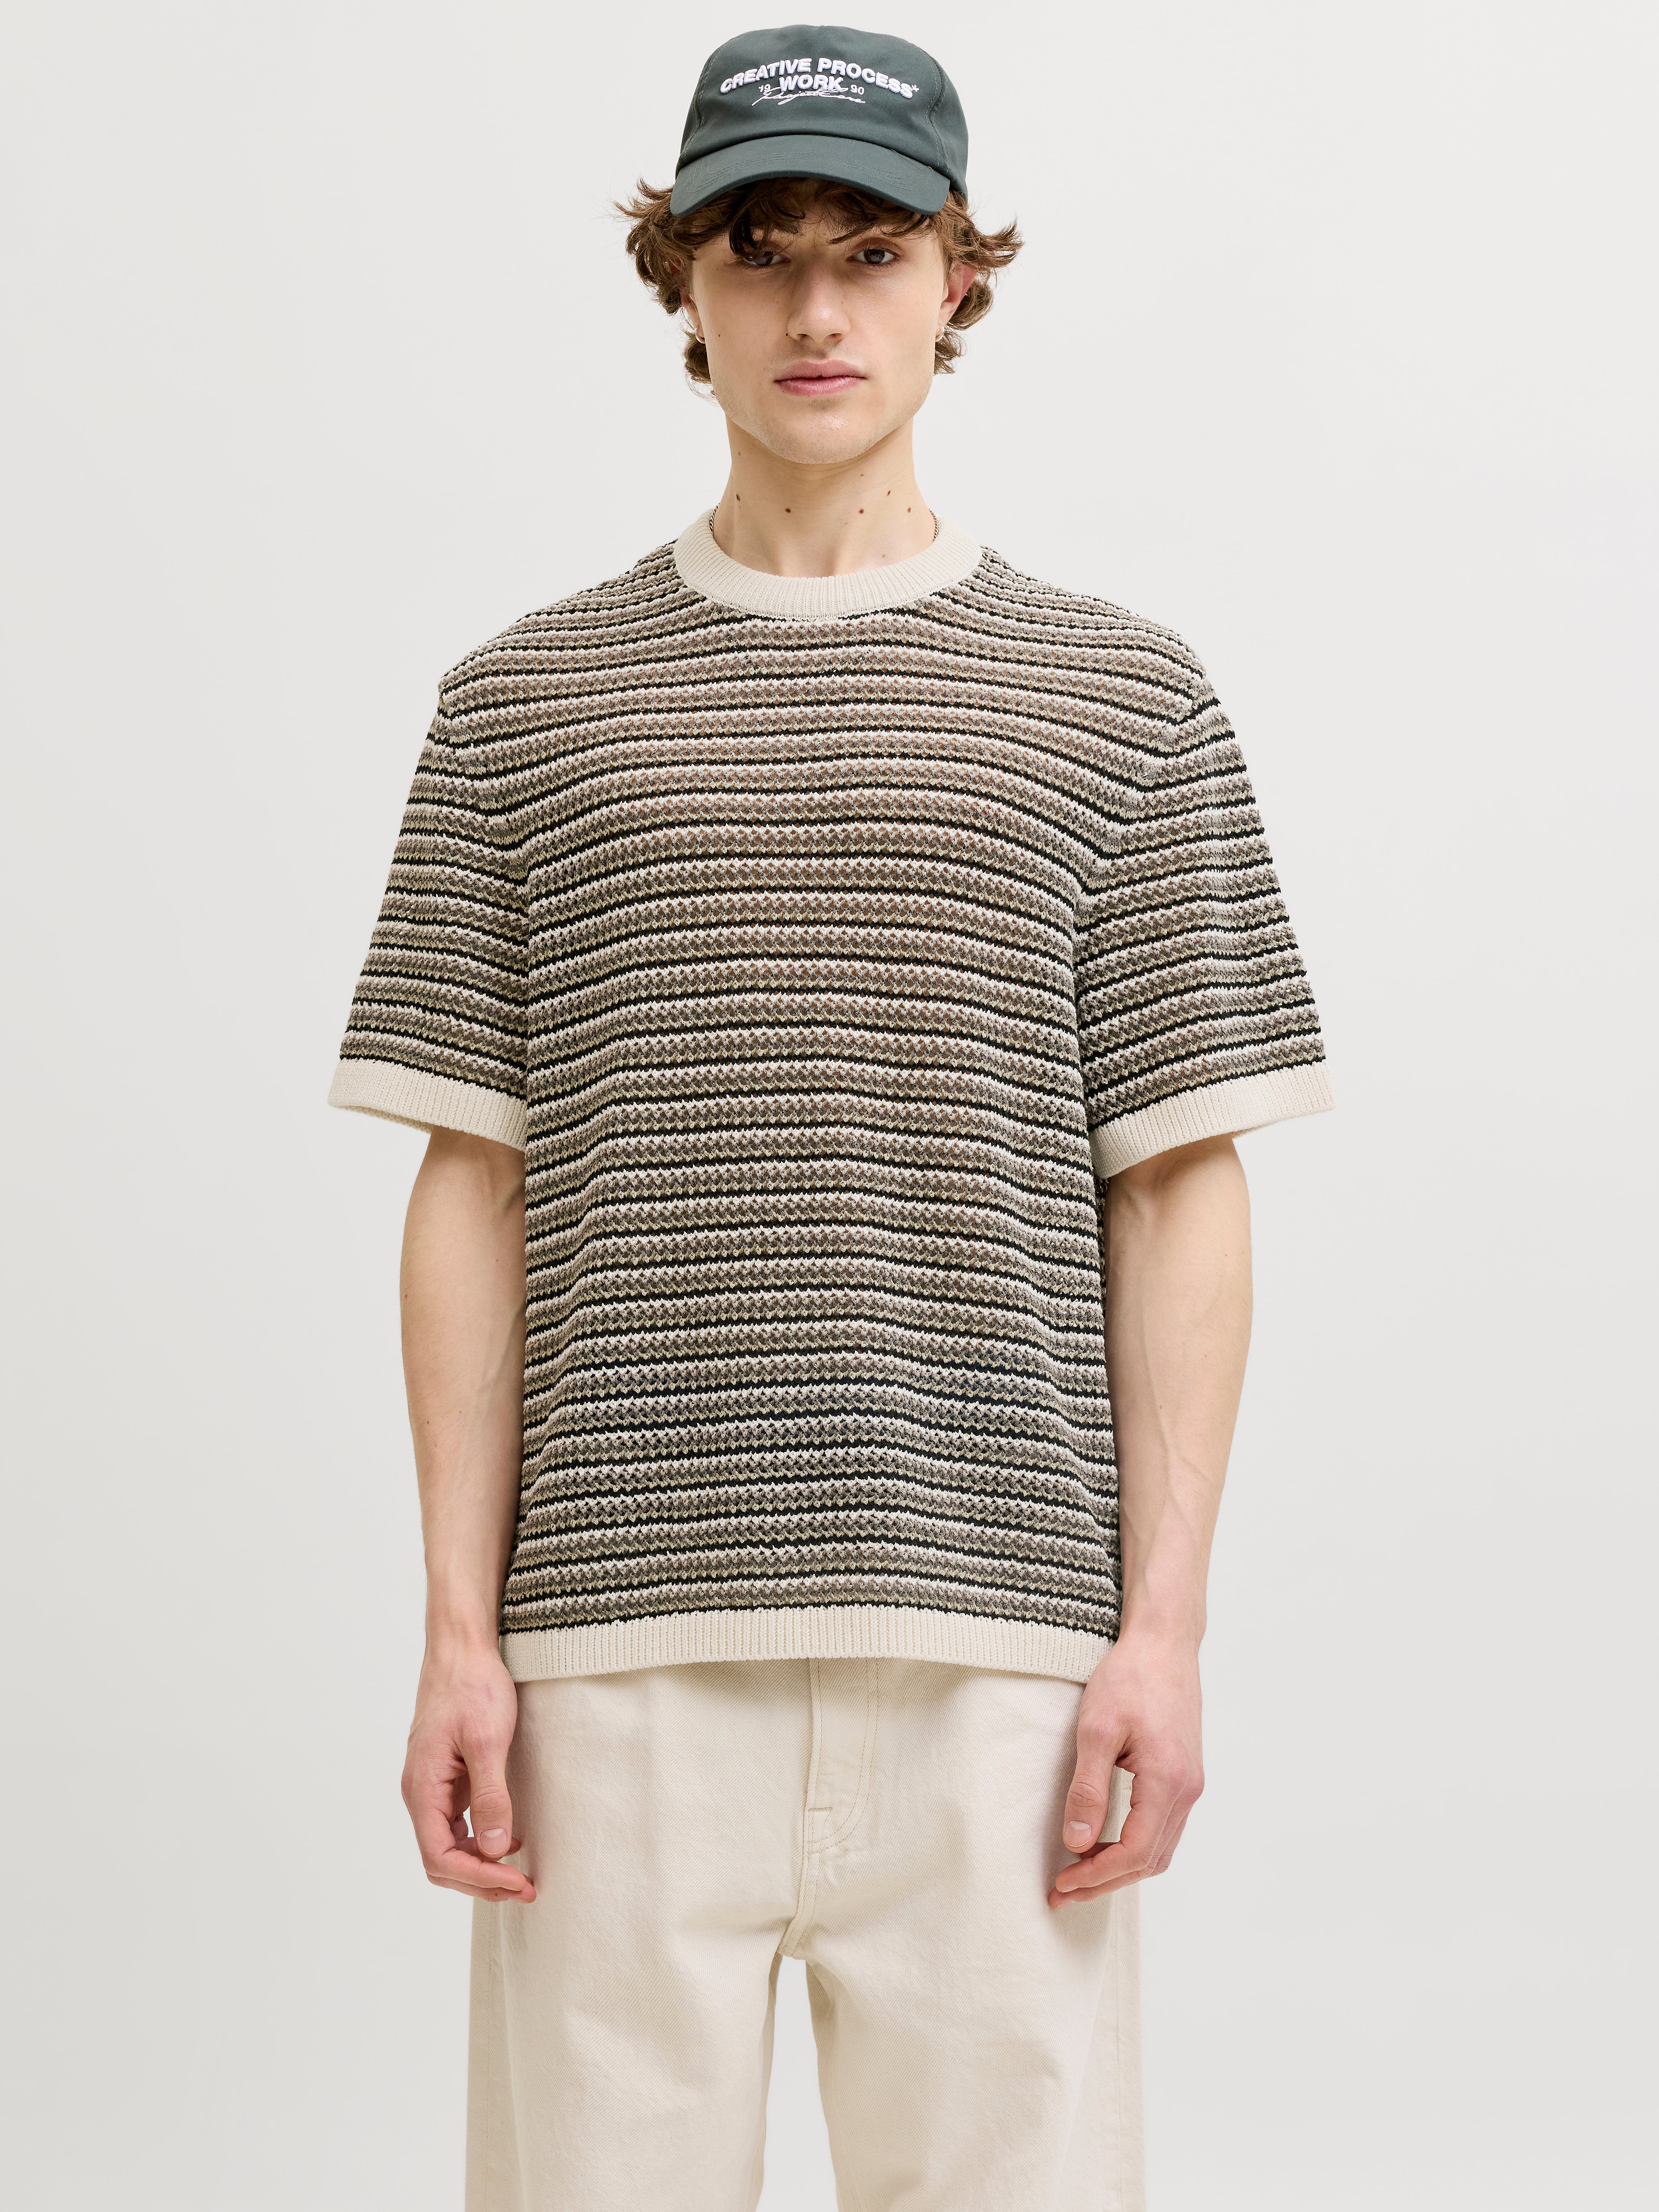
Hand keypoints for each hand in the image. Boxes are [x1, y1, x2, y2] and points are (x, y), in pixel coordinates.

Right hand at [401, 1642, 536, 1902]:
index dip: (477, 1878)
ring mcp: (433, 1787)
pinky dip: (480, 1842)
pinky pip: (457, 1824)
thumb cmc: (472, 1687)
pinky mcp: (447, 1779)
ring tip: (519, 1876)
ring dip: (482, 1866)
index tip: (516, 1882)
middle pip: (442, 1860)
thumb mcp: (487, 1741)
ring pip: (450, 1845)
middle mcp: (420, 1794)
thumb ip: (489, 1796)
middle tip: (524, 1889)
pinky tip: (508, 1841)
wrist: (461, 1650)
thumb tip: (493, 1848)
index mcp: (422, 1789)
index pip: (441, 1857)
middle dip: (481, 1881)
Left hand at [1048, 1630, 1203, 1907]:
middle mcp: (1187, 1790)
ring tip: (1079, 1876)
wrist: (1164, 1643)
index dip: (1096, 1875)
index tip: (1061, 1884)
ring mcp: (1191, 1784)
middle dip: (1105, 1882)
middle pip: (1149, 1860)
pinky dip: (1136, 1847)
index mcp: (1168, 1781)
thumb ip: (1089, 1788)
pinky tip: (1107, 1845)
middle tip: (1062, 1893)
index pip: (1134, 1853)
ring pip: (1159, 1849)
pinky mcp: (1185, 1776)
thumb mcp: (1097, 1729)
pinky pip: (1163, 1829)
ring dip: (1121, 1868)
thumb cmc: (1129, 1678)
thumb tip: (1078, 1842)